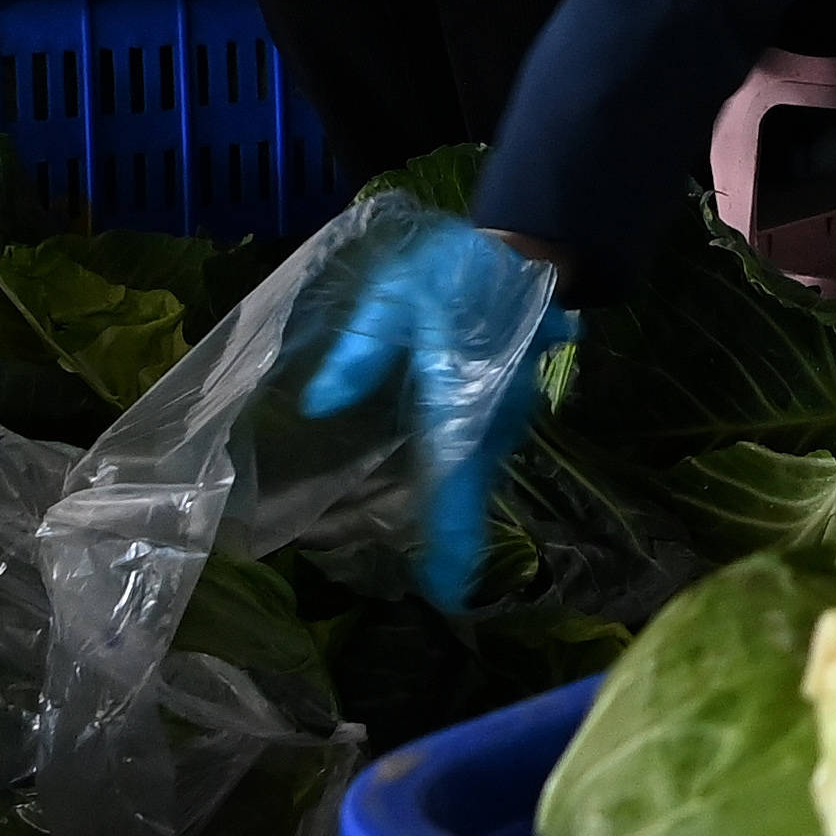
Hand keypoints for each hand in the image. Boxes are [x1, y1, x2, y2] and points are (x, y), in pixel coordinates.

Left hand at [297, 208, 572, 611]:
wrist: (518, 249)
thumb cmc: (454, 270)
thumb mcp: (397, 292)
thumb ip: (362, 346)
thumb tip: (318, 405)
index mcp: (465, 390)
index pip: (459, 472)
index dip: (455, 531)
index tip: (449, 586)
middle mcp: (492, 413)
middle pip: (471, 485)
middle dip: (453, 534)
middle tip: (434, 583)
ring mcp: (502, 415)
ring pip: (477, 474)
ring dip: (457, 513)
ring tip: (434, 560)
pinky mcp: (499, 410)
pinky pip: (479, 459)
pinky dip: (460, 487)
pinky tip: (435, 504)